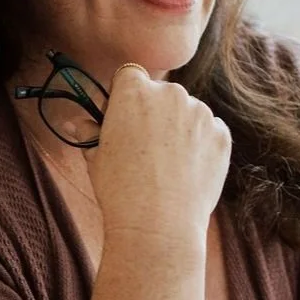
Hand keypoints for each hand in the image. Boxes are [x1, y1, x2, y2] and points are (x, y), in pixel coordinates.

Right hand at [86, 65, 230, 243]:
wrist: (158, 224)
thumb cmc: (119, 190)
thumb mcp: (95, 157)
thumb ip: (90, 132)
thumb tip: (77, 124)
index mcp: (134, 91)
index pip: (130, 75)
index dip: (125, 95)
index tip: (123, 117)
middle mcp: (171, 93)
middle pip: (162, 93)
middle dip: (155, 112)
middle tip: (146, 147)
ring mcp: (201, 113)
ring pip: (189, 112)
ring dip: (181, 128)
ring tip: (169, 165)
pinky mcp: (222, 135)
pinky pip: (211, 131)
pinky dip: (202, 145)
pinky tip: (188, 171)